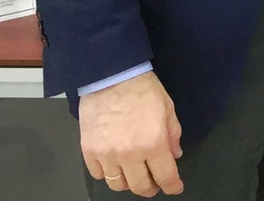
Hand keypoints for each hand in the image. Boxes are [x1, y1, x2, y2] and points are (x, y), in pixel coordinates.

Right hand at [79, 70, 183, 195]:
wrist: (111, 75)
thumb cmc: (140, 88)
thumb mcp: (167, 108)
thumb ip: (173, 135)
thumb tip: (174, 154)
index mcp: (153, 143)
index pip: (165, 176)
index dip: (172, 185)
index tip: (174, 187)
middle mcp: (129, 154)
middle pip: (140, 186)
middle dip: (150, 188)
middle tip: (154, 184)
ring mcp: (107, 154)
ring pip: (117, 185)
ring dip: (128, 183)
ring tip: (133, 174)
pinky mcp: (89, 151)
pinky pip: (98, 174)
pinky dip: (107, 174)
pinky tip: (114, 165)